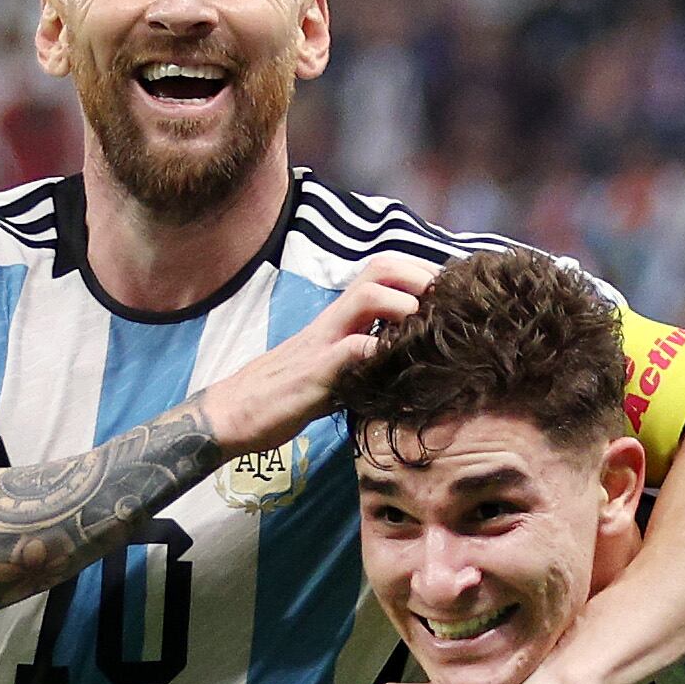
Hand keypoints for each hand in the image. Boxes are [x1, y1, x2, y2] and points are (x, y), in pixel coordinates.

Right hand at [199, 264, 428, 455]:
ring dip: (403, 303)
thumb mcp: (337, 371)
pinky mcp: (314, 374)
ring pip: (366, 296)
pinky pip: (349, 350)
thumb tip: (407, 364)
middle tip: (449, 297)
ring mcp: (323, 343)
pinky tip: (396, 359)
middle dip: (419, 275)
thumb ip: (366, 360)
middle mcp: (333, 321)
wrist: (234, 413)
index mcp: (340, 319)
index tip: (450, 291)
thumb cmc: (287, 395)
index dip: (418, 273)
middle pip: (378, 269)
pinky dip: (376, 350)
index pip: (381, 273)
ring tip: (426, 320)